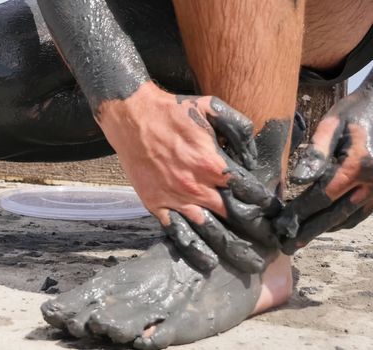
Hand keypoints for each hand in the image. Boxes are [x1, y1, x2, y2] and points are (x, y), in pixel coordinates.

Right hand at [98, 82, 279, 271]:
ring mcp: (176, 199)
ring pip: (209, 231)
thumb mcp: (211, 107)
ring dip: (232, 248)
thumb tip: (253, 156)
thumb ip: (239, 128)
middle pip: (234, 217)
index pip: (249, 191)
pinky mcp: (157, 205)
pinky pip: (177, 232)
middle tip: (272, 245)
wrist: (132, 116)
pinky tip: (208, 262)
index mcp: (213, 163)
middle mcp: (197, 186)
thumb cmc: (172, 111)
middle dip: (257, 233)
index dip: (265, 204)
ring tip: (250, 264)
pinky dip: (194, 249)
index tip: (275, 214)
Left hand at [275, 74, 372, 254]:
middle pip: (334, 215)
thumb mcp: (333, 123)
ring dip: (323, 231)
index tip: (279, 225)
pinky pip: (361, 214)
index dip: (299, 213)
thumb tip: (297, 180)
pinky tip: (324, 227)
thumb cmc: (355, 111)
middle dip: (308, 232)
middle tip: (285, 246)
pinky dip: (341, 222)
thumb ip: (316, 153)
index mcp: (359, 165)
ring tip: (299, 241)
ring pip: (349, 218)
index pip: (321, 197)